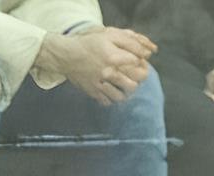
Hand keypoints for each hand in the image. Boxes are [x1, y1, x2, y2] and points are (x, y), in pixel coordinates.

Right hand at [39, 26, 155, 105]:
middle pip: (134, 84)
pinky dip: (112, 98)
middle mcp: (109, 73)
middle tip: (135, 74)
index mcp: (114, 57)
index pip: (139, 65)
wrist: (66, 55)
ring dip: (125, 91)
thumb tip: (147, 52)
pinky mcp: (93, 92)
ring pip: (121, 96)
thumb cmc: (89, 44)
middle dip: (138, 79)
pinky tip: (111, 90)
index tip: (139, 62)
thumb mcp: (110, 35)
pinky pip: (107, 102)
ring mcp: (100, 84)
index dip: (143, 63)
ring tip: (124, 84)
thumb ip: (130, 42)